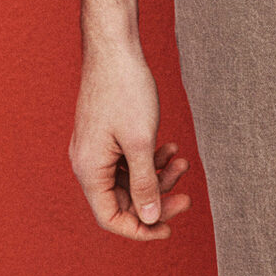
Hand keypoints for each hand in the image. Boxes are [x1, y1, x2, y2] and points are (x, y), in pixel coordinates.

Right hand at [69, 40, 192, 238]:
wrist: (115, 47)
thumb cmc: (125, 90)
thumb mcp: (140, 142)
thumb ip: (145, 184)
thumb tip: (148, 218)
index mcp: (90, 170)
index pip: (111, 217)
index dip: (139, 228)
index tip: (168, 228)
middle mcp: (88, 163)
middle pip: (123, 199)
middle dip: (156, 198)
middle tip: (187, 198)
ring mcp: (97, 147)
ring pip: (130, 177)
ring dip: (158, 174)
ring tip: (182, 161)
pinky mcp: (107, 133)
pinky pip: (129, 158)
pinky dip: (150, 157)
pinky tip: (171, 147)